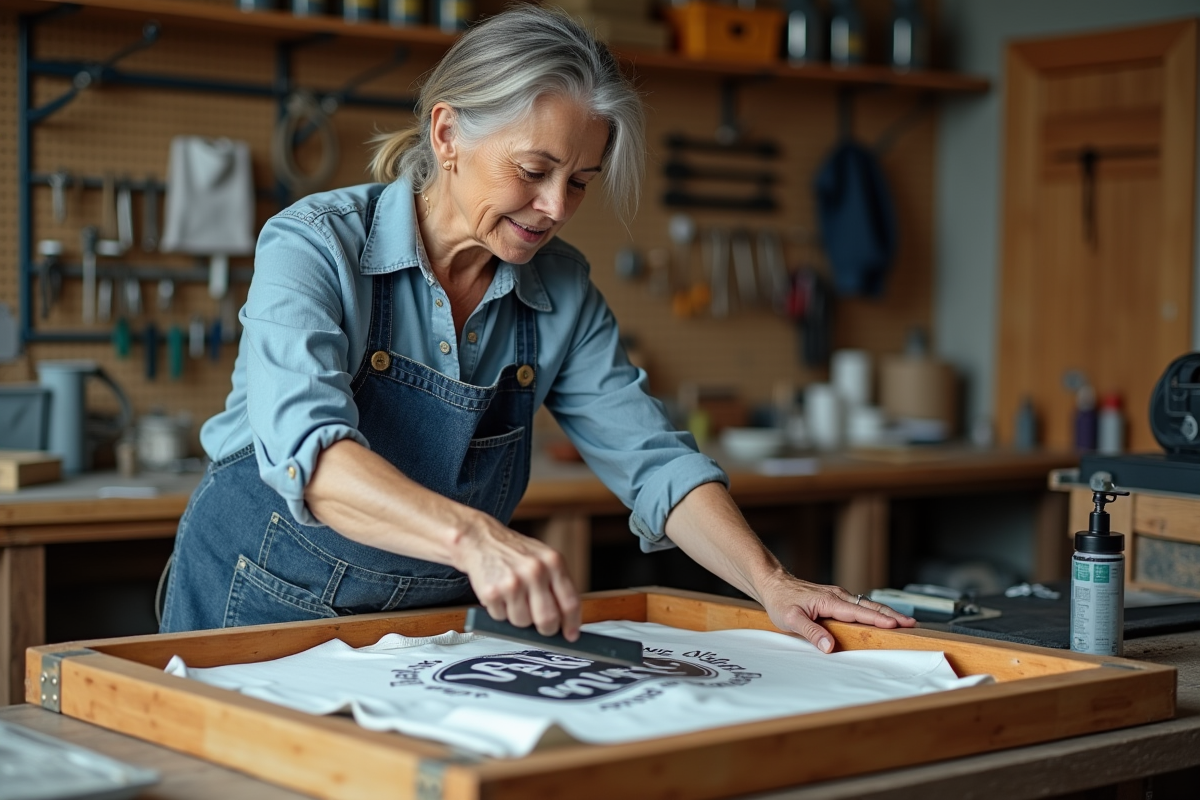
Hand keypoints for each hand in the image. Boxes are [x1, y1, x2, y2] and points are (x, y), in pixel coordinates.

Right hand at [452, 514, 581, 640]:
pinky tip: (500, 594)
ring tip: (514, 598)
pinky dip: (500, 612)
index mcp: (553, 562)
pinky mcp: (492, 592)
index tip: (571, 635)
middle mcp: (535, 571)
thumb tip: (565, 620)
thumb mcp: (543, 559)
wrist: (480, 539)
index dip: (572, 623)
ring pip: (523, 622)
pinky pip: (501, 618)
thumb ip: (556, 585)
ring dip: (518, 617)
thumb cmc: (514, 552)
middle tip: (543, 628)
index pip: (570, 602)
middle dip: (546, 630)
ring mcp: (513, 582)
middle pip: (548, 619)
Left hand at [758, 572, 915, 653]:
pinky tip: (881, 618)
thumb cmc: (780, 601)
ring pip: (867, 605)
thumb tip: (830, 647)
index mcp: (830, 601)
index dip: (878, 619)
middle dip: (892, 615)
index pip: (859, 612)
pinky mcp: (836, 599)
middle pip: (870, 607)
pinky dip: (874, 611)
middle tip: (912, 623)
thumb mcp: (791, 619)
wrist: (773, 584)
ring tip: (904, 622)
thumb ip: (812, 633)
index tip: (897, 625)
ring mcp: (838, 596)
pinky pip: (859, 605)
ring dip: (886, 613)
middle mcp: (838, 596)